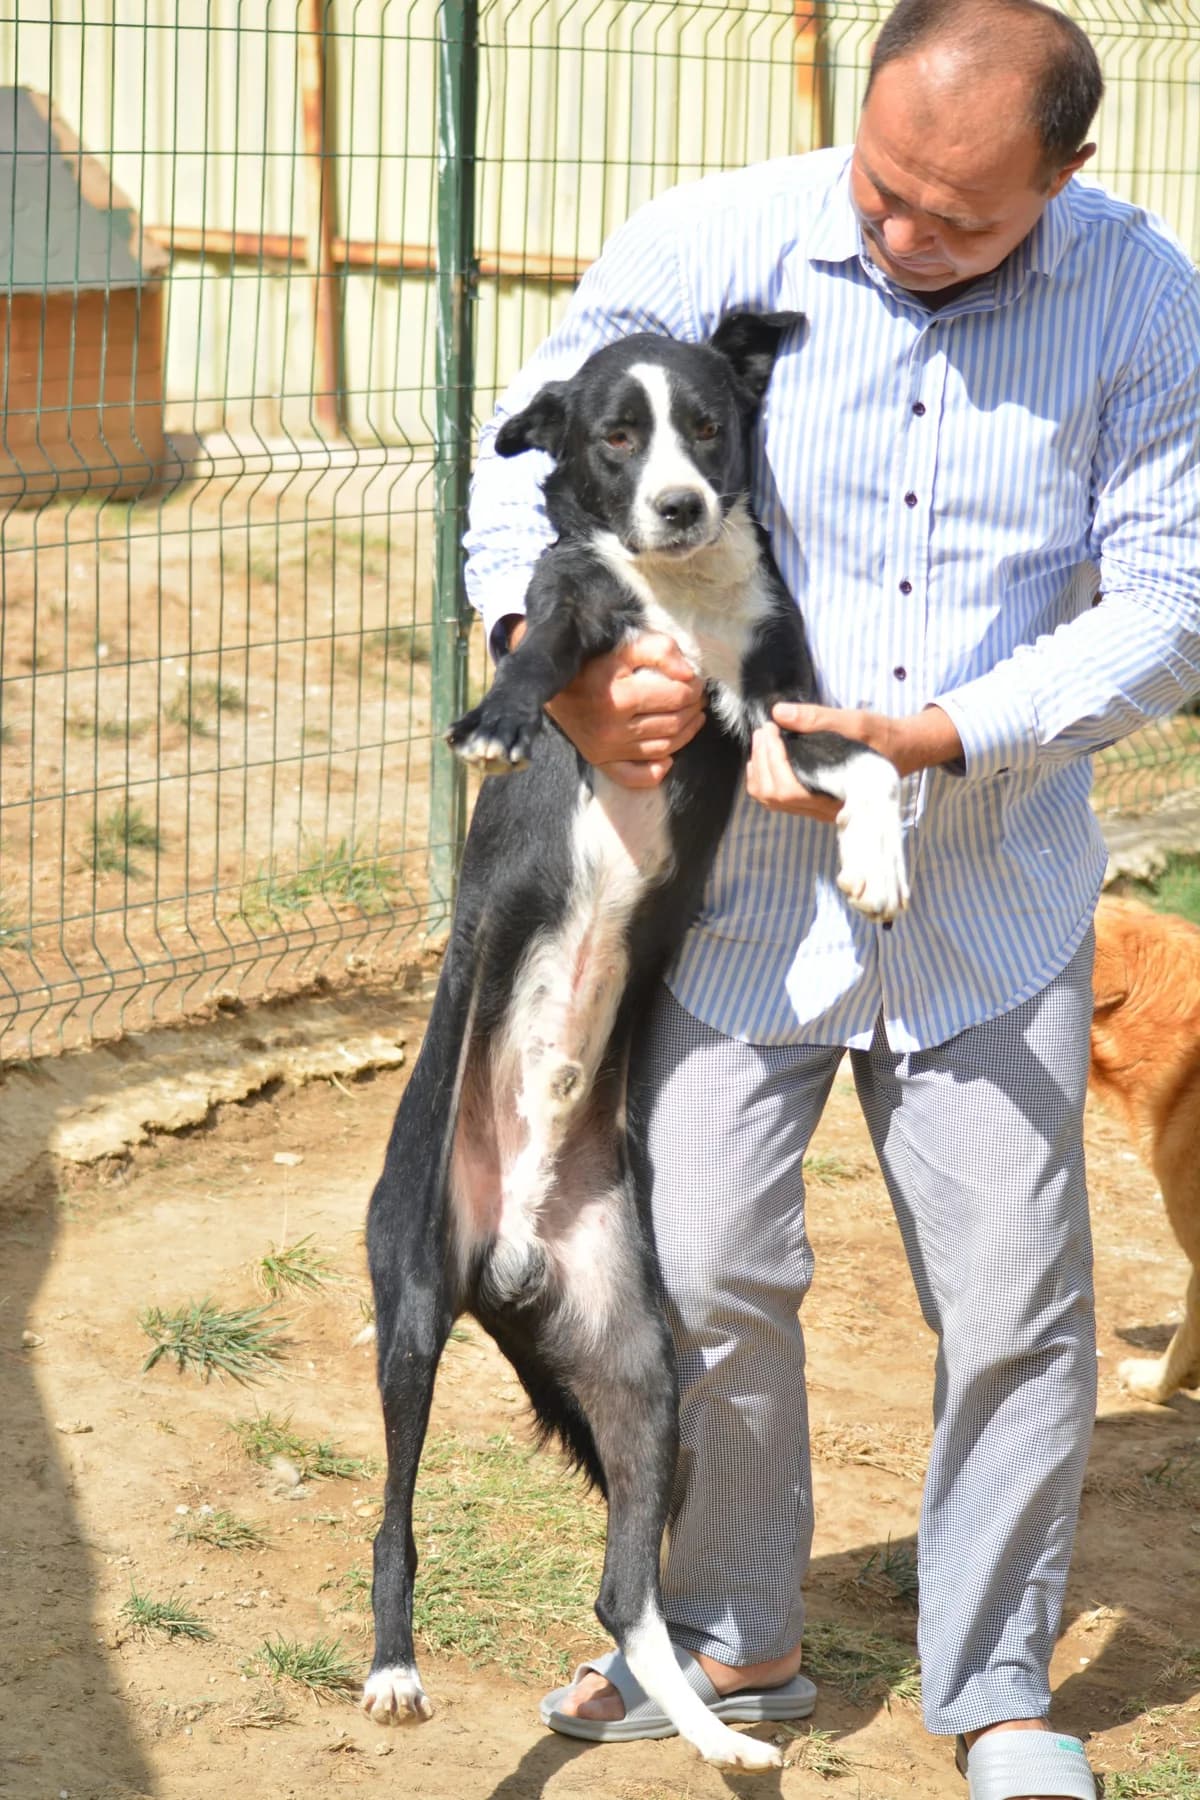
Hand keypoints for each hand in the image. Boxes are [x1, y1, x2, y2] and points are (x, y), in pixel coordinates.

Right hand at [508, 621, 706, 788]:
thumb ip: (659, 650)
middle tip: (697, 698)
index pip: (675, 697)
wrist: (550, 683)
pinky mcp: (599, 760)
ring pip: (663, 749)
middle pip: (672, 724)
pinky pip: (634, 777)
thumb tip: (689, 674)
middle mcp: (613, 729)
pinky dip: (657, 771)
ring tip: (692, 717)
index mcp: (620, 698)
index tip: (697, 681)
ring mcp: (606, 749)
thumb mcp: (623, 646)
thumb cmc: (591, 662)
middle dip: (692, 709)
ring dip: (686, 734)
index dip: (694, 689)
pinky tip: (668, 758)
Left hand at [746, 701, 962, 816]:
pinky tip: (768, 753)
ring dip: (759, 768)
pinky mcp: (812, 803)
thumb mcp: (855, 722)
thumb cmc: (881, 737)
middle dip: (762, 760)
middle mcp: (824, 809)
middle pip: (773, 796)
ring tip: (764, 739)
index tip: (771, 728)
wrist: (901, 751)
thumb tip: (779, 713)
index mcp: (837, 795)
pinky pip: (777, 798)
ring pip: (770, 800)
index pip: (789, 789)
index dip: (772, 758)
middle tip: (765, 730)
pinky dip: (764, 775)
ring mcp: (816, 809)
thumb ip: (817, 719)